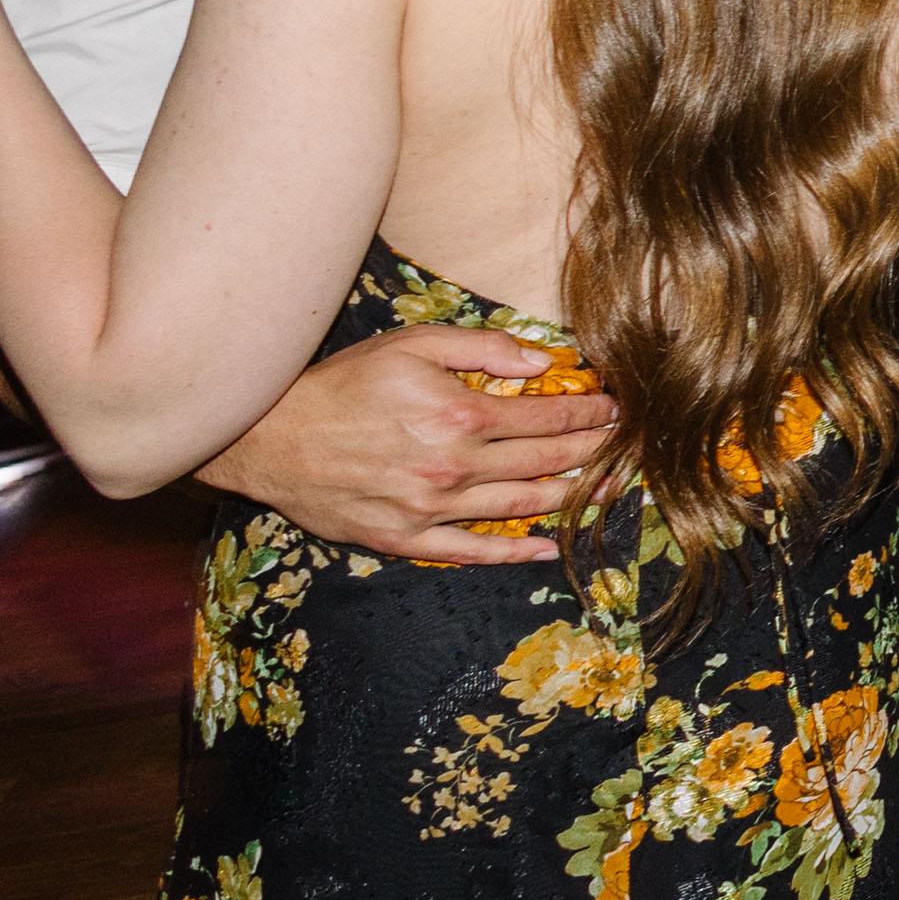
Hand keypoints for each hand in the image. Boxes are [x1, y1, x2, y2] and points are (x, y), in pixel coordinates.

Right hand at [200, 328, 610, 563]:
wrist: (270, 437)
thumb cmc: (340, 385)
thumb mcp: (410, 345)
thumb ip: (480, 348)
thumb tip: (541, 360)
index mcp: (459, 415)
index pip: (545, 415)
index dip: (588, 411)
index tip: (615, 408)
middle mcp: (452, 467)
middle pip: (544, 462)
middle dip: (593, 452)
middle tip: (628, 448)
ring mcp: (430, 509)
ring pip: (519, 508)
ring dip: (571, 499)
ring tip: (608, 491)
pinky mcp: (404, 539)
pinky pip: (471, 553)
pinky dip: (514, 554)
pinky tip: (547, 549)